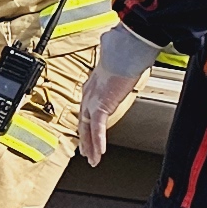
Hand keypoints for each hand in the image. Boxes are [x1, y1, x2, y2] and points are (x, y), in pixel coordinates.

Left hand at [75, 29, 162, 161]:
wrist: (123, 51)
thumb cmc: (122, 52)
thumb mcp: (116, 61)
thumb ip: (113, 62)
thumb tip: (114, 47)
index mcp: (92, 84)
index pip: (86, 108)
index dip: (85, 122)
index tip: (86, 131)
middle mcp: (89, 94)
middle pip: (83, 122)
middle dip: (85, 139)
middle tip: (86, 152)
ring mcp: (93, 101)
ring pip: (89, 130)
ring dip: (91, 146)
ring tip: (93, 160)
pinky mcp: (101, 107)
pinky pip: (98, 129)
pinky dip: (99, 142)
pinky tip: (100, 153)